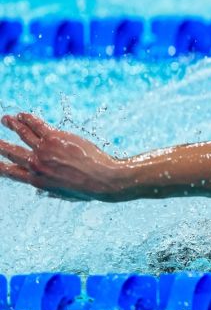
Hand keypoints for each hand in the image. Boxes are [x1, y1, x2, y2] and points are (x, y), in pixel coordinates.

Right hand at [0, 113, 122, 200]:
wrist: (101, 179)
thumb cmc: (87, 188)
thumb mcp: (63, 194)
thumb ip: (49, 191)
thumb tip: (39, 192)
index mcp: (36, 181)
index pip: (10, 172)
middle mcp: (36, 165)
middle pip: (11, 152)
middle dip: (0, 145)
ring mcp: (44, 150)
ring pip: (23, 134)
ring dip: (12, 125)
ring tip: (5, 119)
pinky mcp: (55, 138)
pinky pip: (37, 125)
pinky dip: (28, 118)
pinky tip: (22, 114)